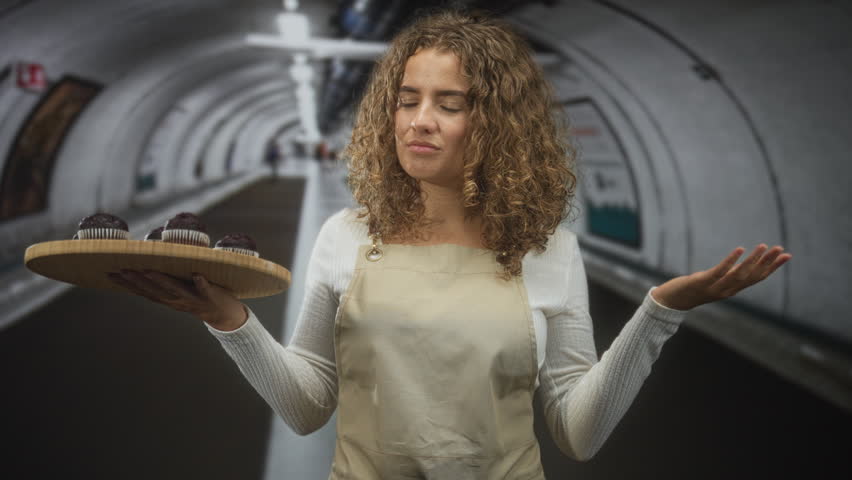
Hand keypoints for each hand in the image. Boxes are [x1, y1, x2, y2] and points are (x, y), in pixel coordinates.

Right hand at [108, 270, 247, 330]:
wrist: (225, 315)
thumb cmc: (199, 298)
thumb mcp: (178, 294)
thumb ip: (165, 284)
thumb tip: (147, 266)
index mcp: (168, 300)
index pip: (143, 292)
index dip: (126, 284)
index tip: (109, 274)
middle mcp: (178, 301)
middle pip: (155, 291)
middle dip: (137, 280)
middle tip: (122, 269)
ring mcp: (194, 298)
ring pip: (176, 290)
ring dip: (163, 281)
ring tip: (149, 270)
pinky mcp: (211, 295)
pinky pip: (206, 288)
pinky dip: (201, 283)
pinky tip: (196, 275)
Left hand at [651, 244, 791, 310]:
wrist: (671, 301)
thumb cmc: (693, 289)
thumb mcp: (714, 282)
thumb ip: (729, 276)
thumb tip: (743, 266)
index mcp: (732, 289)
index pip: (757, 278)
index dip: (772, 267)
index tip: (786, 256)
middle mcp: (727, 290)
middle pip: (751, 276)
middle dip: (767, 262)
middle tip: (780, 249)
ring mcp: (715, 288)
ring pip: (739, 275)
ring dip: (753, 260)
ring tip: (763, 246)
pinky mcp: (702, 282)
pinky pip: (719, 271)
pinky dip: (731, 261)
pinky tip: (739, 249)